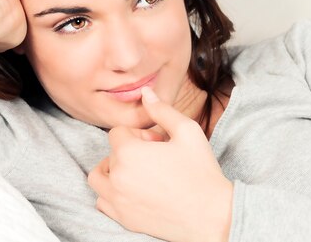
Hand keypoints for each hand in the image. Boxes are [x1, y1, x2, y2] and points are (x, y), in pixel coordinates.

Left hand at [87, 87, 232, 241]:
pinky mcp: (123, 218)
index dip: (138, 134)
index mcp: (129, 153)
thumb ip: (162, 110)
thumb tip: (145, 92)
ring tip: (139, 173)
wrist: (211, 215)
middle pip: (111, 153)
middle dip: (131, 152)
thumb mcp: (187, 131)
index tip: (157, 143)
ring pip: (99, 177)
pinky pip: (102, 201)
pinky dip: (112, 193)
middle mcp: (117, 177)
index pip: (117, 132)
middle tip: (157, 158)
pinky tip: (136, 191)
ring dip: (113, 170)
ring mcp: (118, 201)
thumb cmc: (201, 171)